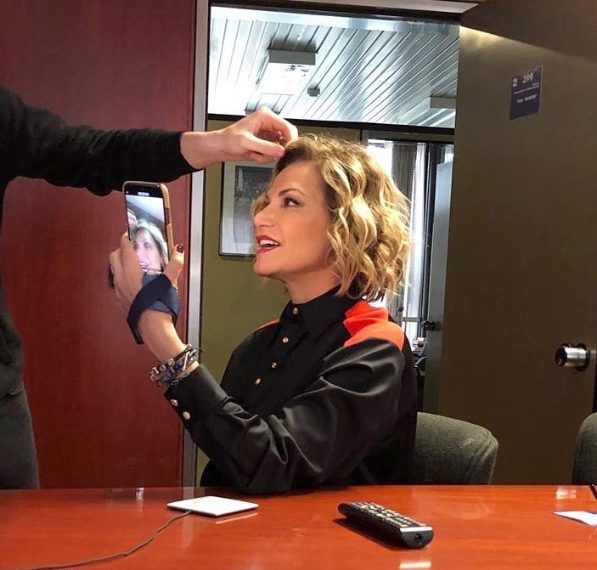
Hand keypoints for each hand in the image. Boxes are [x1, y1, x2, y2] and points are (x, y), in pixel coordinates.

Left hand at [109, 236, 186, 361]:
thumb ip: (174, 265)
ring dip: (121, 264)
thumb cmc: (159, 307)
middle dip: (121, 249)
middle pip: (114, 256)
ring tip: (135, 265)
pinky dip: (124, 279)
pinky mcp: (120, 302)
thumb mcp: (170, 282)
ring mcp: (119, 292)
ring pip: (114, 271)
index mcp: (131, 271)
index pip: (125, 247)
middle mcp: (121, 279)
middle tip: (133, 247)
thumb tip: (178, 252)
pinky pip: (118, 285)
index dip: (128, 237)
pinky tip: (136, 284)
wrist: (153, 329)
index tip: (133, 233)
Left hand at [180, 107, 297, 167]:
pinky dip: (265, 158)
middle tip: (264, 154)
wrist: (220, 147)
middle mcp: (268, 123)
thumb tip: (281, 151)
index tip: (287, 151)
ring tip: (255, 153)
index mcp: (265, 116)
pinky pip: (273, 154)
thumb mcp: (247, 143)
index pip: (287, 127)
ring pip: (279, 148)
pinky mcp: (266, 143)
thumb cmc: (228, 140)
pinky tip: (254, 155)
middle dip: (276, 149)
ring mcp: (268, 134)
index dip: (290, 140)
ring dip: (269, 155)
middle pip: (286, 138)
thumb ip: (265, 147)